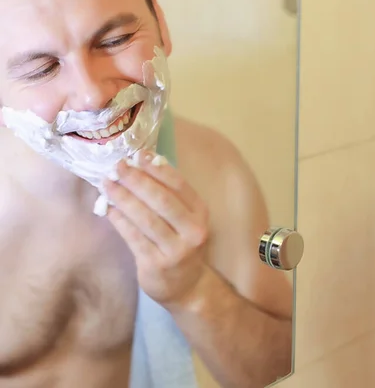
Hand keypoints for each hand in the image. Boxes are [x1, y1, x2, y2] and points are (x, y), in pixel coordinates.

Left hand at [104, 150, 208, 306]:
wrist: (188, 287)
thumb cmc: (182, 245)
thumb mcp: (186, 220)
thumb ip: (170, 196)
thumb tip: (144, 164)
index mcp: (201, 214)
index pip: (179, 186)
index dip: (158, 169)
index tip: (138, 155)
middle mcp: (192, 231)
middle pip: (161, 200)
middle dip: (136, 180)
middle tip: (117, 166)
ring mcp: (175, 250)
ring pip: (145, 218)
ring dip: (123, 198)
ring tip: (107, 184)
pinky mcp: (156, 264)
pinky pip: (133, 237)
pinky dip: (119, 220)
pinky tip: (108, 209)